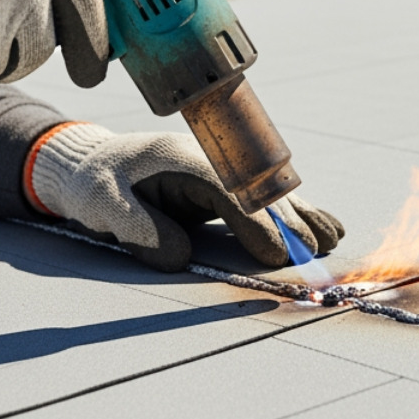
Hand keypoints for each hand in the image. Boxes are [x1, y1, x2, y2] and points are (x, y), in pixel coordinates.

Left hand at [25, 123, 344, 271]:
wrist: (87, 162)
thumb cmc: (94, 184)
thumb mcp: (103, 205)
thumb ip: (139, 229)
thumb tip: (180, 258)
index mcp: (183, 160)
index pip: (231, 194)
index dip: (257, 224)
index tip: (278, 254)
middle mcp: (210, 160)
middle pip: (260, 191)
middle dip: (290, 221)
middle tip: (315, 253)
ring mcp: (220, 169)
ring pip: (269, 192)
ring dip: (301, 215)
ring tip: (331, 238)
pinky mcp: (222, 183)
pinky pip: (264, 197)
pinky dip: (293, 211)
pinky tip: (321, 223)